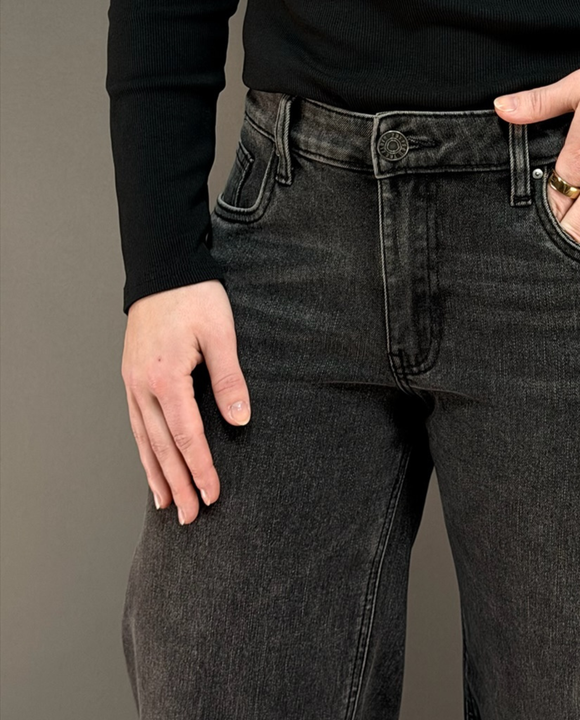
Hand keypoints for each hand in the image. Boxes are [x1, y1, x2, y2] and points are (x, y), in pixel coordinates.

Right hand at [121, 279, 250, 524]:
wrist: (163, 270)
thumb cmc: (195, 297)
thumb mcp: (220, 333)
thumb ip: (229, 378)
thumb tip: (241, 419)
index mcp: (167, 378)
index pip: (186, 435)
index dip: (200, 468)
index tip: (213, 494)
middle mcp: (144, 387)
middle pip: (161, 447)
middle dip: (179, 483)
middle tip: (192, 518)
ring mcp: (133, 384)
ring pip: (144, 440)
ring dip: (157, 474)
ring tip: (168, 505)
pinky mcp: (132, 378)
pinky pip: (137, 424)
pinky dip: (144, 450)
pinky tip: (151, 466)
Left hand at [494, 57, 579, 253]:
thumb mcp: (579, 86)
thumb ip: (538, 102)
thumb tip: (501, 107)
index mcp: (579, 156)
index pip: (551, 199)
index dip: (544, 215)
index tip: (540, 222)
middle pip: (572, 227)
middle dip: (561, 241)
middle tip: (553, 254)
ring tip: (577, 263)